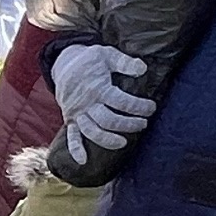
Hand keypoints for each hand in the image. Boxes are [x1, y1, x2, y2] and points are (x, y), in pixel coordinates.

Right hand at [49, 45, 156, 164]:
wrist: (64, 65)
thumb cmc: (90, 60)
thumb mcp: (107, 54)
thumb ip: (125, 62)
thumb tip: (143, 69)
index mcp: (97, 88)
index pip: (122, 102)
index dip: (140, 107)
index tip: (152, 108)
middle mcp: (86, 103)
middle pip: (109, 120)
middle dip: (129, 125)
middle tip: (143, 123)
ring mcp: (77, 113)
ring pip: (92, 131)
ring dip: (108, 140)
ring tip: (123, 143)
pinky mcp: (71, 120)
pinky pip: (71, 136)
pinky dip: (75, 149)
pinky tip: (83, 161)